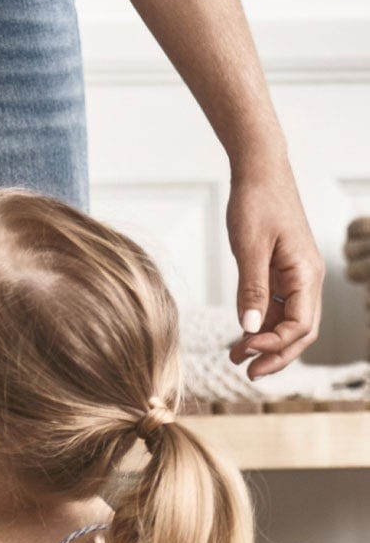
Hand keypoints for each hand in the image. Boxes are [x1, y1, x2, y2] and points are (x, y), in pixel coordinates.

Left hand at [225, 159, 324, 380]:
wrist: (258, 170)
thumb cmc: (256, 201)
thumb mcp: (250, 248)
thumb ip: (251, 290)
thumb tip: (248, 330)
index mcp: (306, 273)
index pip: (300, 325)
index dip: (275, 345)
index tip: (246, 349)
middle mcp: (307, 278)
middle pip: (300, 332)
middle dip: (276, 355)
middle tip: (247, 372)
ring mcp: (295, 276)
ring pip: (288, 323)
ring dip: (265, 343)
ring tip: (235, 358)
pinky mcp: (281, 273)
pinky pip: (276, 308)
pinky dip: (260, 326)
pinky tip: (239, 336)